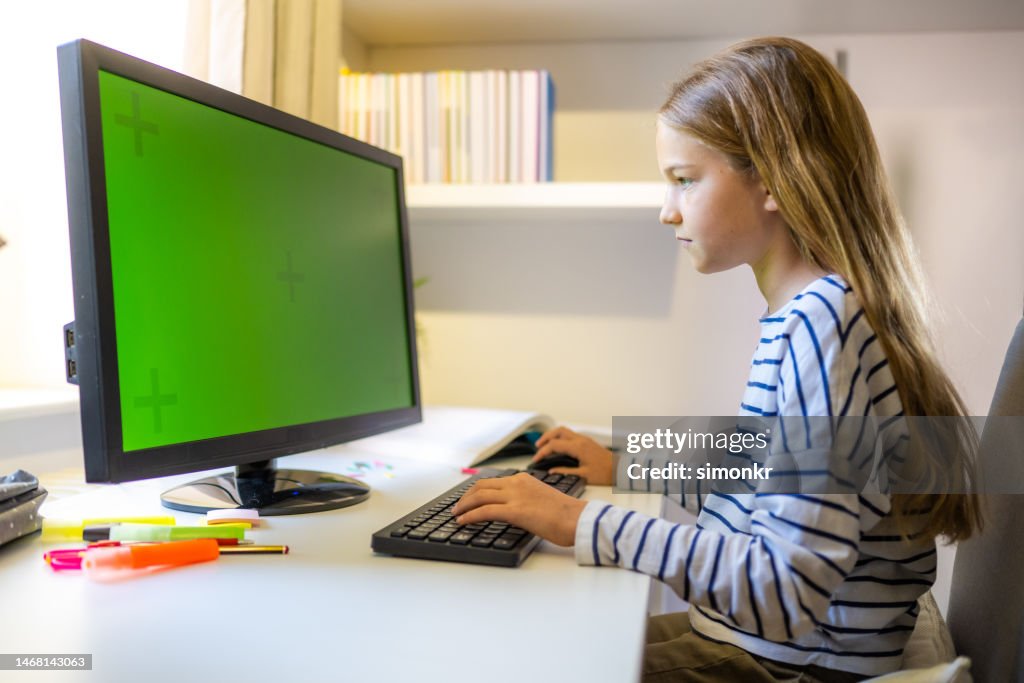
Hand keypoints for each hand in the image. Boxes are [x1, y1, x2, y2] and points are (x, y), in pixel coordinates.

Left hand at [451, 473, 586, 546]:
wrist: (578, 519)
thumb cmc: (566, 515)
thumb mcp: (542, 500)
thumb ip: (527, 500)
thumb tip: (516, 511)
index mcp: (524, 479)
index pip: (493, 481)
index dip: (476, 489)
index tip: (469, 497)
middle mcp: (517, 483)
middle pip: (481, 485)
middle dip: (466, 496)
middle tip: (458, 506)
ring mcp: (515, 496)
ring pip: (479, 496)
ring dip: (463, 505)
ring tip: (456, 514)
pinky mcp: (515, 511)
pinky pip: (484, 511)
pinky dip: (470, 515)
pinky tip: (462, 521)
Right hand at [532, 426, 614, 484]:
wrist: (620, 470)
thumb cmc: (605, 473)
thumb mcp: (583, 476)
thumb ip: (565, 472)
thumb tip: (552, 471)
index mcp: (578, 447)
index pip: (554, 445)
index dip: (542, 452)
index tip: (536, 459)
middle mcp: (580, 440)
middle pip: (557, 431)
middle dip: (545, 437)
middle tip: (537, 447)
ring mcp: (584, 439)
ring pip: (564, 430)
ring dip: (552, 435)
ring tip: (545, 445)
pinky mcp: (587, 442)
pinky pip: (570, 435)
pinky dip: (560, 438)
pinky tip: (558, 447)